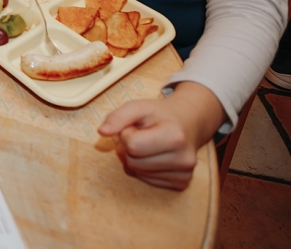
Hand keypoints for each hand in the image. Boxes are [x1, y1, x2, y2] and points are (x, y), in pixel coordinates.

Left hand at [98, 82, 224, 190]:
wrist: (188, 123)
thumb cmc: (160, 115)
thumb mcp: (138, 107)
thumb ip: (118, 117)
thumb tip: (102, 132)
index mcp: (174, 136)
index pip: (132, 145)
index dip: (127, 134)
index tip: (137, 127)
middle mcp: (183, 159)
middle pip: (134, 162)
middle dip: (131, 148)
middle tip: (144, 136)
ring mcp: (184, 174)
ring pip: (138, 173)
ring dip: (137, 159)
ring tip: (150, 145)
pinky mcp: (182, 184)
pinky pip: (148, 181)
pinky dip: (146, 169)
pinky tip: (156, 156)